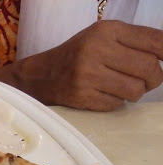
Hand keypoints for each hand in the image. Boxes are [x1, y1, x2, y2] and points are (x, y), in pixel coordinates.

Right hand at [17, 20, 162, 110]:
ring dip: (136, 92)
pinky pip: (116, 104)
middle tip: (148, 80)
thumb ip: (134, 41)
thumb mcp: (103, 37)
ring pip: (135, 90)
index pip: (155, 41)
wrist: (42, 75)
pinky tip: (105, 94)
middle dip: (154, 78)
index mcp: (106, 31)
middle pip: (149, 68)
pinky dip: (116, 101)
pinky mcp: (82, 96)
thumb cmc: (78, 54)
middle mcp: (97, 51)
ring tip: (125, 87)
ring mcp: (88, 75)